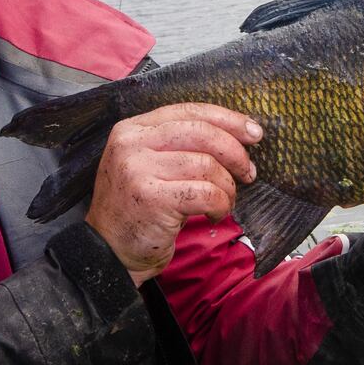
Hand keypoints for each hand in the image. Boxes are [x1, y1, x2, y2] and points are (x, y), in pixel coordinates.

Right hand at [85, 103, 262, 287]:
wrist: (110, 253)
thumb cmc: (140, 209)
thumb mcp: (151, 165)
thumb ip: (181, 145)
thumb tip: (239, 135)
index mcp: (133, 128)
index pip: (190, 111)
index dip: (228, 119)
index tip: (254, 132)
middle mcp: (132, 143)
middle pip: (202, 132)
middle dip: (235, 152)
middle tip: (248, 172)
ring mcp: (138, 170)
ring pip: (207, 165)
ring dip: (227, 186)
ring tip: (225, 201)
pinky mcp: (151, 198)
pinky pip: (206, 193)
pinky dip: (220, 204)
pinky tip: (215, 214)